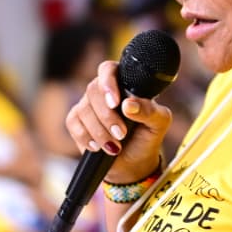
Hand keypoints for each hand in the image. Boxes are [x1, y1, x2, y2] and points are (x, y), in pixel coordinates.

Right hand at [66, 61, 171, 183]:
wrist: (134, 162)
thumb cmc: (147, 136)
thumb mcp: (158, 123)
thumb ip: (149, 110)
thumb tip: (129, 104)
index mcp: (123, 82)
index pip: (108, 69)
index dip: (108, 83)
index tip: (115, 104)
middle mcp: (102, 91)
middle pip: (93, 91)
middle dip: (106, 116)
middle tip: (121, 134)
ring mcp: (87, 105)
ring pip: (83, 110)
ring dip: (99, 131)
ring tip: (115, 146)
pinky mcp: (76, 121)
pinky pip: (73, 123)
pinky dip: (86, 137)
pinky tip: (98, 146)